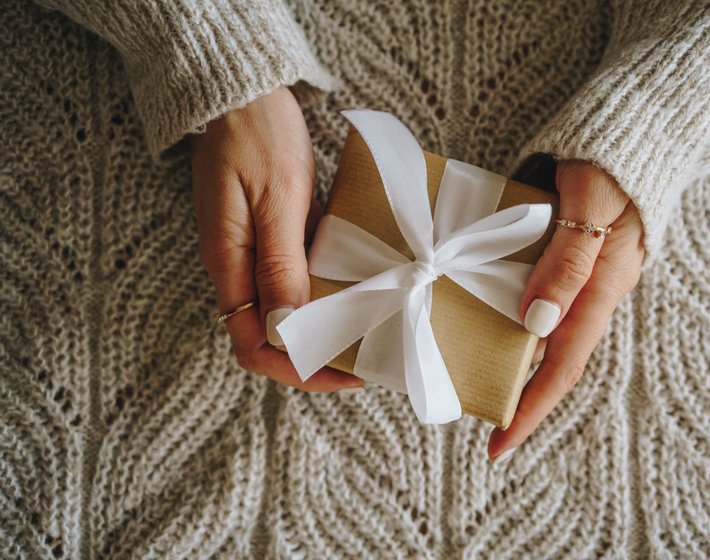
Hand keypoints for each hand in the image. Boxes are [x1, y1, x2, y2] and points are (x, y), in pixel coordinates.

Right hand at [190, 87, 363, 390]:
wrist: (240, 91)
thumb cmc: (256, 135)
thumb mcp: (276, 199)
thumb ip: (280, 263)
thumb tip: (286, 328)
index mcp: (228, 265)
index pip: (255, 346)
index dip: (299, 369)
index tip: (347, 371)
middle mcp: (235, 267)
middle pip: (269, 337)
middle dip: (313, 357)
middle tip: (364, 358)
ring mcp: (251, 251)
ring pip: (283, 312)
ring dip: (319, 329)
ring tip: (366, 333)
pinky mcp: (268, 234)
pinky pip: (292, 280)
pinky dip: (321, 295)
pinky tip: (353, 291)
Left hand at [487, 161, 644, 461]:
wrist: (640, 124)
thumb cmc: (612, 159)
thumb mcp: (591, 205)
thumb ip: (568, 262)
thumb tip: (536, 323)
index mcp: (602, 285)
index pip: (565, 365)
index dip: (532, 408)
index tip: (499, 445)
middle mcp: (593, 290)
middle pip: (555, 359)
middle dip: (521, 396)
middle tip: (479, 419)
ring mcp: (583, 275)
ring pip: (547, 334)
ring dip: (516, 362)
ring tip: (476, 380)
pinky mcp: (570, 257)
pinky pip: (542, 301)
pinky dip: (516, 322)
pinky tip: (487, 322)